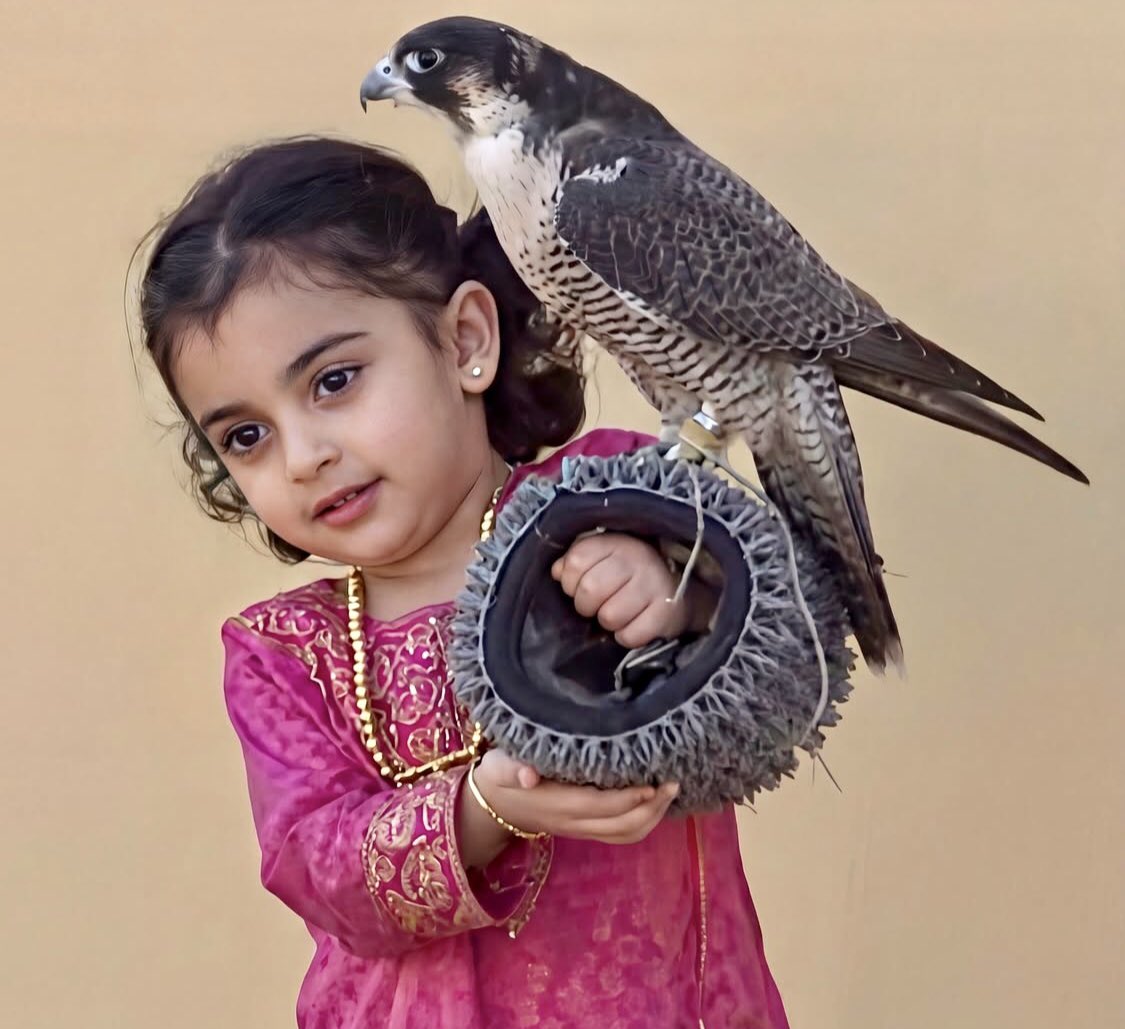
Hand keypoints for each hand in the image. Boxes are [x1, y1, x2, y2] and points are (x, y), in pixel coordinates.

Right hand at [463, 749, 678, 858]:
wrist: (493, 807)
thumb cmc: (500, 777)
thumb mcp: (498, 766)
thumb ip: (512, 767)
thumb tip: (529, 775)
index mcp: (557, 804)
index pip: (600, 806)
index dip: (627, 799)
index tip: (651, 783)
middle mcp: (574, 822)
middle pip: (621, 825)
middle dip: (651, 808)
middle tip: (672, 782)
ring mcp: (582, 829)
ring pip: (625, 834)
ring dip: (652, 817)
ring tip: (670, 791)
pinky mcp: (586, 829)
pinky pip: (621, 834)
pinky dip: (643, 822)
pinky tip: (656, 802)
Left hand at [551, 532, 710, 648]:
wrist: (679, 590)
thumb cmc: (630, 574)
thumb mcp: (603, 558)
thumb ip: (575, 561)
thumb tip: (557, 572)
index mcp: (617, 542)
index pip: (575, 562)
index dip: (569, 582)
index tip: (579, 587)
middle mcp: (637, 559)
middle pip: (589, 590)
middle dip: (587, 605)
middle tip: (599, 605)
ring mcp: (654, 585)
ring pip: (609, 617)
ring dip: (609, 623)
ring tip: (620, 613)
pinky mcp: (666, 613)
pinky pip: (630, 636)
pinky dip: (628, 636)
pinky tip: (635, 623)